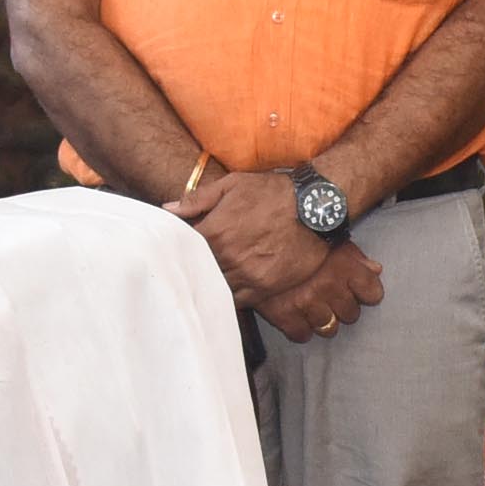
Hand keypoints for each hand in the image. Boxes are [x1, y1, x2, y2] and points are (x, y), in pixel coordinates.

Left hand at [178, 166, 332, 302]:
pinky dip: (231, 296)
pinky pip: (239, 300)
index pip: (183, 249)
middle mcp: (228, 258)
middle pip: (199, 272)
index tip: (178, 248)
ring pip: (217, 288)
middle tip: (192, 266)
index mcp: (214, 232)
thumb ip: (198, 199)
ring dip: (212, 283)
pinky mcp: (265, 289)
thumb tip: (168, 209)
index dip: (180, 249)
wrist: (315, 208)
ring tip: (211, 278)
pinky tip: (229, 288)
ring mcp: (247, 276)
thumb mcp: (232, 185)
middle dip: (194, 268)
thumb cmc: (272, 192)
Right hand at [254, 241, 385, 342]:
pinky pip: (301, 334)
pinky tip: (298, 318)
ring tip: (314, 308)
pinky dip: (300, 329)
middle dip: (343, 307)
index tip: (358, 291)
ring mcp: (307, 303)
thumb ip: (356, 257)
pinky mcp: (283, 314)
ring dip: (324, 319)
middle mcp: (329, 287)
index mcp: (345, 267)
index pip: (372, 293)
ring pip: (329, 327)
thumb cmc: (299, 231)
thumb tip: (376, 270)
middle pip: (351, 314)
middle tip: (331, 297)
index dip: (366, 293)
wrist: (257, 232)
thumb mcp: (331, 238)